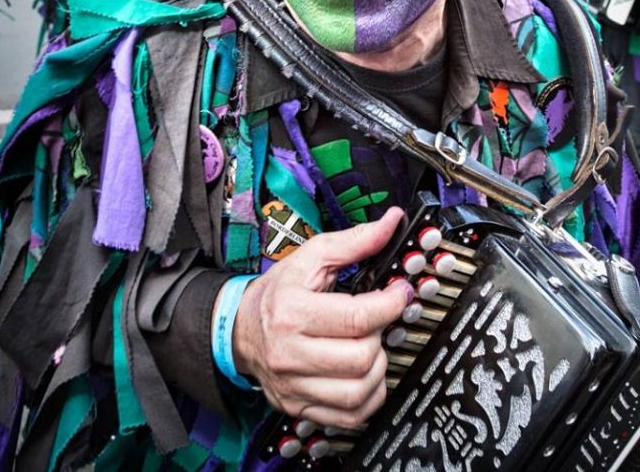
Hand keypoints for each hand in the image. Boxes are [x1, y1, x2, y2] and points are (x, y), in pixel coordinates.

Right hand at [233, 207, 411, 428]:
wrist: (239, 328)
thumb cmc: (278, 292)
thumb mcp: (311, 257)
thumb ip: (354, 241)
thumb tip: (390, 223)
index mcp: (291, 313)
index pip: (356, 318)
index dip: (390, 304)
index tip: (400, 293)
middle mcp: (290, 354)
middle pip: (362, 357)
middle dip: (382, 335)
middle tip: (378, 320)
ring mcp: (294, 386)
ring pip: (359, 392)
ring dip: (378, 368)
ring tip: (371, 346)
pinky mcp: (299, 407)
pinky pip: (349, 417)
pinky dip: (369, 398)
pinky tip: (366, 375)